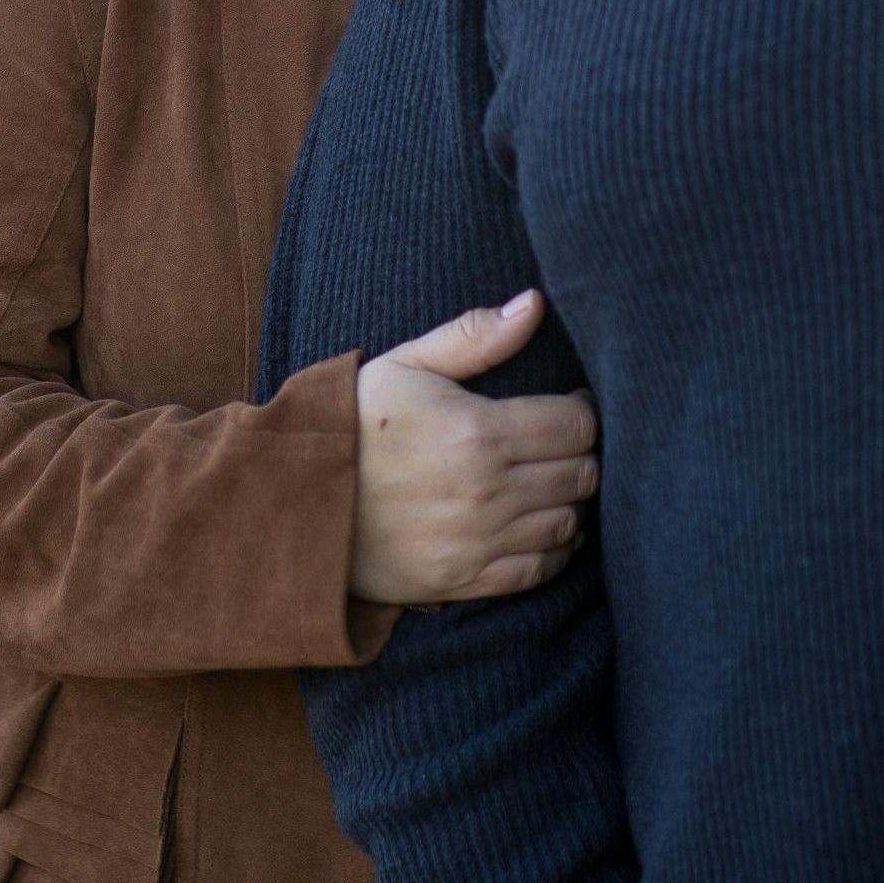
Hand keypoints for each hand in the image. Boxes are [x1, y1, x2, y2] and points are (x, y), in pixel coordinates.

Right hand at [350, 290, 598, 605]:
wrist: (299, 498)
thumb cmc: (355, 422)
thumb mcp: (406, 365)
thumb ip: (475, 336)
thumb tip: (534, 303)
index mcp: (478, 431)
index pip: (574, 426)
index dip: (584, 412)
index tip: (572, 405)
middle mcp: (487, 491)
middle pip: (581, 475)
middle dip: (584, 455)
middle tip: (565, 444)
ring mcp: (478, 541)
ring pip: (567, 523)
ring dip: (573, 502)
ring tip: (556, 482)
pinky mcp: (466, 579)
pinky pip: (539, 570)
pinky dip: (555, 550)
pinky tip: (545, 527)